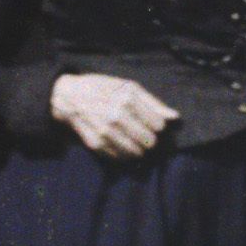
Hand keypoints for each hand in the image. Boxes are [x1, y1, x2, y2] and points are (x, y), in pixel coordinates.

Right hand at [51, 73, 179, 158]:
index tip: (153, 124)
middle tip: (145, 135)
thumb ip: (153, 103)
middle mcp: (117, 117)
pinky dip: (125, 154)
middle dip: (150, 140)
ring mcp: (105, 132)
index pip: (158, 125)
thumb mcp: (128, 87)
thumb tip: (175, 118)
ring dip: (139, 149)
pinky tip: (122, 144)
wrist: (70, 97)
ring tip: (135, 141)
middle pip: (149, 141)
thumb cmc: (103, 89)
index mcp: (127, 99)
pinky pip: (120, 158)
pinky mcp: (96, 144)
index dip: (159, 127)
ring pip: (136, 153)